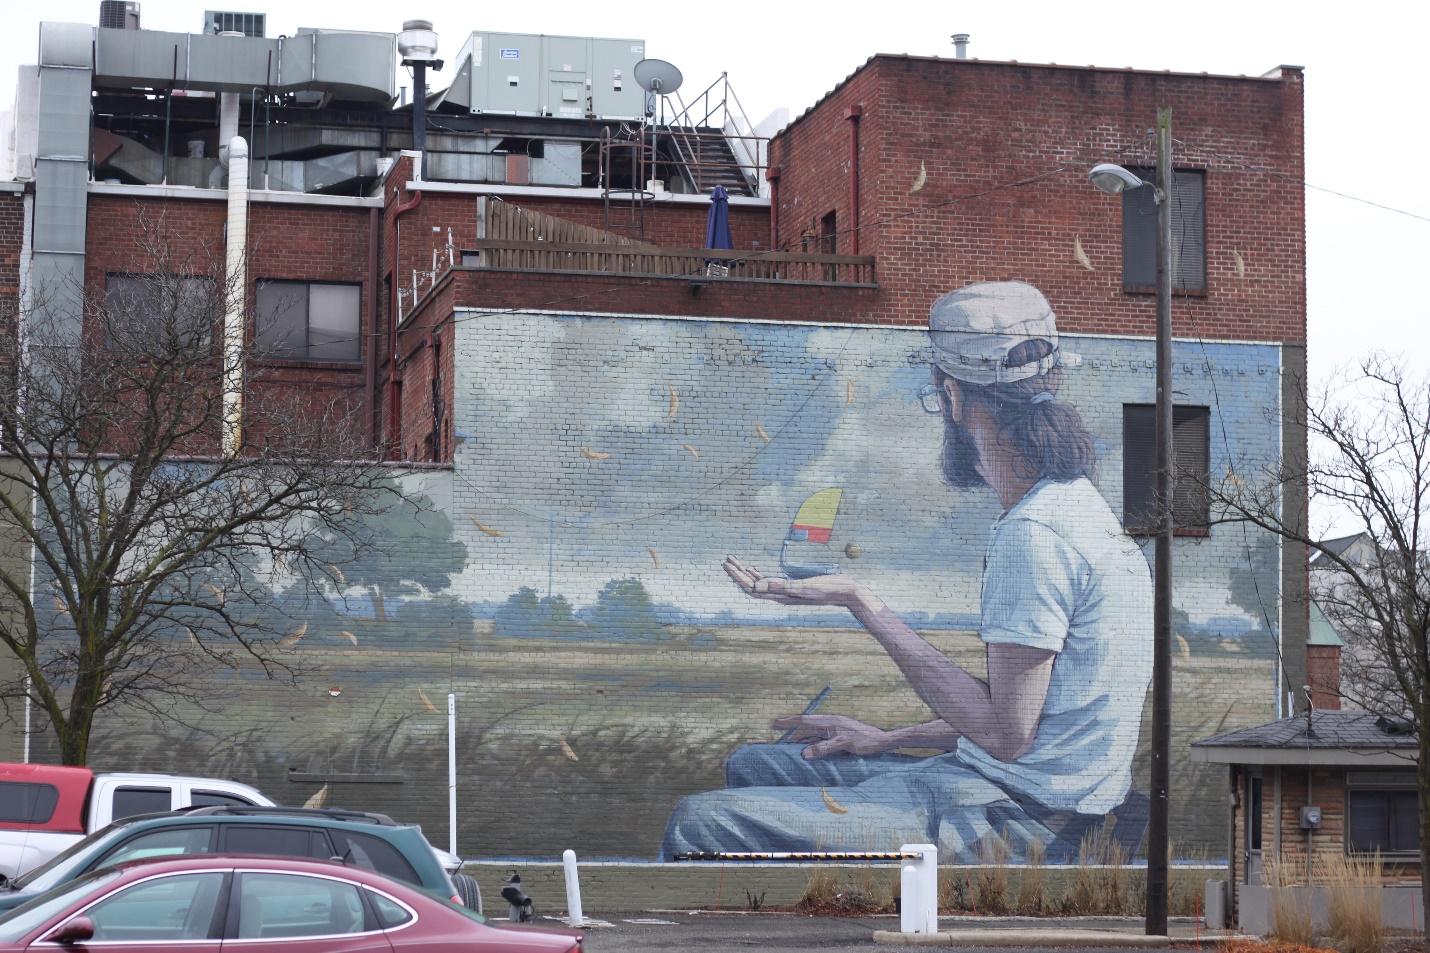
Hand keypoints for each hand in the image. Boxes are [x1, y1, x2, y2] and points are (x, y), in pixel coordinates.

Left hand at [723, 556, 868, 608]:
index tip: (727, 564)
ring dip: (746, 573)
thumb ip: (782, 586)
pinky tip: (754, 569)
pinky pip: (769, 582)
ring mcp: (786, 592)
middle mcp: (780, 596)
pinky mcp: (792, 587)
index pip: (751, 588)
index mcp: (780, 596)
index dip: (737, 577)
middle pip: (752, 586)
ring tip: (734, 561)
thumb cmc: (828, 588)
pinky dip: (758, 575)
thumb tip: (757, 586)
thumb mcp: (804, 586)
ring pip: (759, 583)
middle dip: (737, 573)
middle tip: (726, 559)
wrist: (846, 593)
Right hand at [772, 714, 893, 758]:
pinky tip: (807, 752)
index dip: (788, 722)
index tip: (774, 724)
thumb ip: (823, 748)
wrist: (883, 741)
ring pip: (813, 736)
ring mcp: (834, 732)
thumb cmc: (865, 741)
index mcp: (830, 721)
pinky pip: (820, 742)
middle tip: (777, 736)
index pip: (804, 721)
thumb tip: (803, 754)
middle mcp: (830, 725)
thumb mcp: (843, 744)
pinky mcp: (839, 739)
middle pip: (806, 728)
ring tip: (788, 747)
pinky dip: (811, 746)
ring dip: (801, 740)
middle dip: (792, 732)